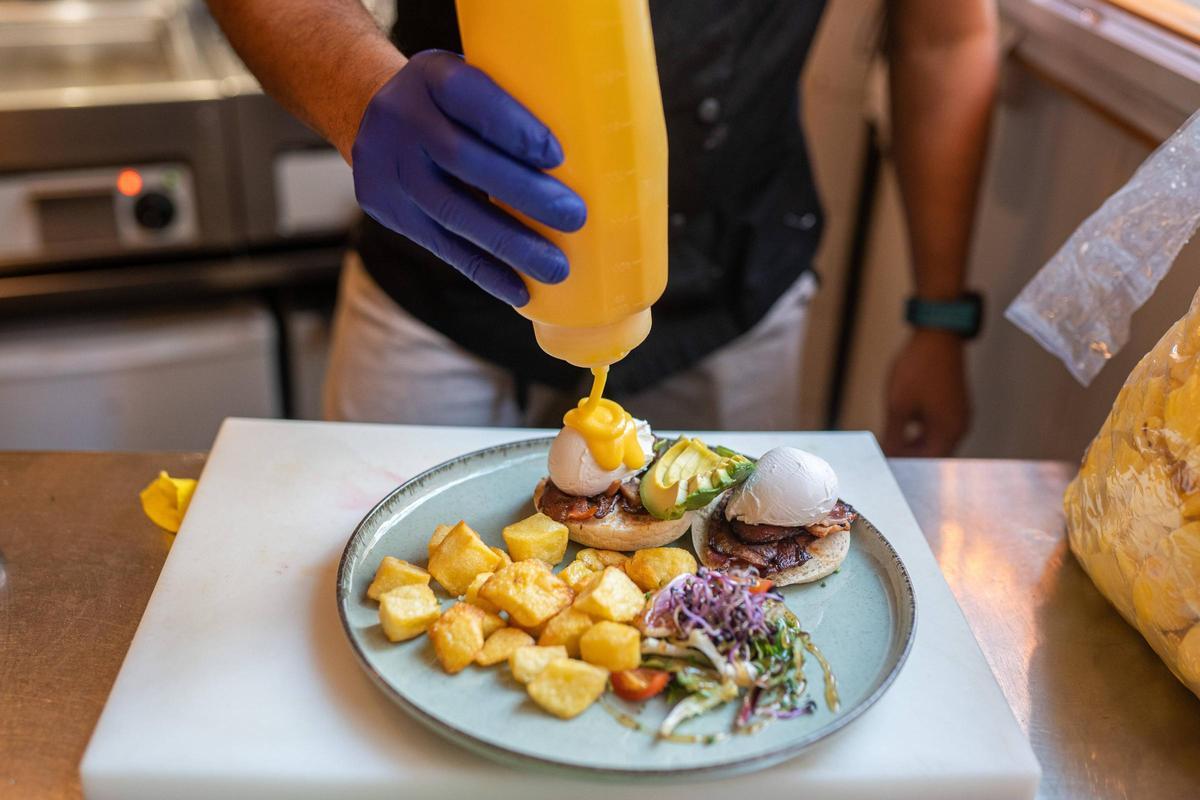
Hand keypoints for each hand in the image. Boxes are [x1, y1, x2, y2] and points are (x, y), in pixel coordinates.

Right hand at [352, 50, 586, 305]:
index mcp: (433, 77)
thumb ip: (513, 105)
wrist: (370, 115)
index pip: (469, 97)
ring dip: (509, 245)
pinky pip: (441, 247)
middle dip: (523, 193)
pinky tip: (519, 290)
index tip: (557, 157)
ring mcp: (391, 169)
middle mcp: (403, 119)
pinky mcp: (389, 211)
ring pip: (452, 212)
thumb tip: (596, 150)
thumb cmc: (453, 104)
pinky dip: (484, 271)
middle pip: (462, 160)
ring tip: (556, 268)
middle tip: (574, 217)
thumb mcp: (472, 80)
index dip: (512, 128)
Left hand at [882, 330, 970, 456]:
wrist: (937, 335)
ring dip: (913, 446)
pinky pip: (938, 428)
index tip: (885, 470)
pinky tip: (901, 430)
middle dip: (909, 458)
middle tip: (884, 459)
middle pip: (933, 455)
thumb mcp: (898, 406)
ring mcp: (958, 415)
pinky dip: (920, 433)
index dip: (905, 468)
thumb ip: (893, 437)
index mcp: (948, 431)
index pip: (927, 464)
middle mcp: (959, 427)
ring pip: (935, 442)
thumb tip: (887, 458)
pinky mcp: (954, 405)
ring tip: (889, 446)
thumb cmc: (918, 369)